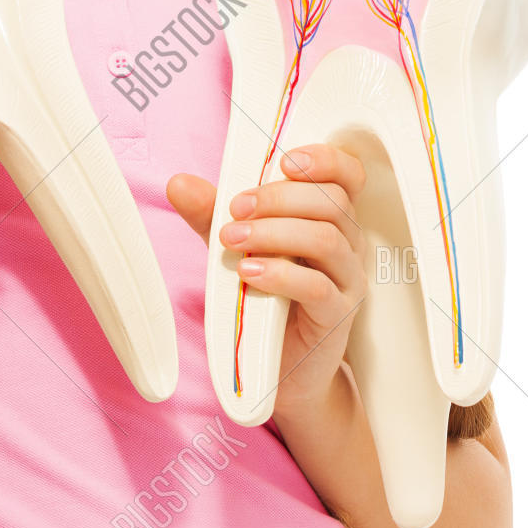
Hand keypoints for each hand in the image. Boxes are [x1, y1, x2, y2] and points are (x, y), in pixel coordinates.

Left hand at [167, 143, 367, 416]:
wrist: (280, 367)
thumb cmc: (263, 297)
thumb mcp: (234, 247)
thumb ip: (211, 215)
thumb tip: (179, 183)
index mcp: (329, 217)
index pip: (348, 175)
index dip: (326, 160)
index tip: (285, 161)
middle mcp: (347, 243)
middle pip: (331, 201)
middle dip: (278, 197)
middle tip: (235, 209)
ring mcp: (347, 280)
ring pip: (327, 238)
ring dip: (275, 232)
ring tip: (233, 240)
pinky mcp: (338, 316)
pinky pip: (319, 288)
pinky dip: (282, 274)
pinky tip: (250, 273)